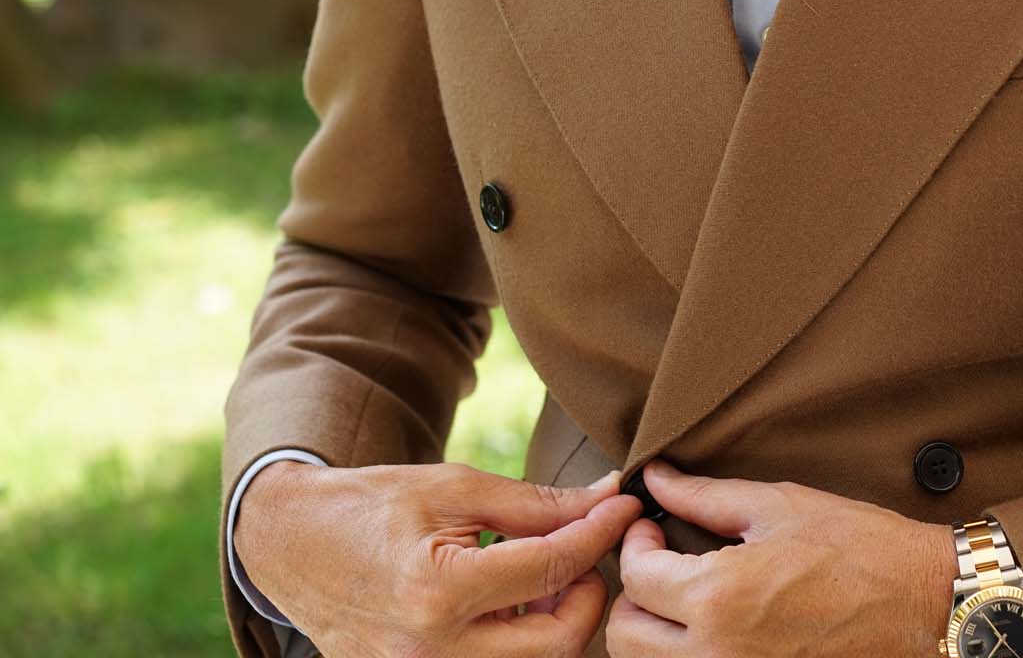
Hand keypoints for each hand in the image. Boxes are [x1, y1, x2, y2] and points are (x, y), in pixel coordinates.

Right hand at [235, 459, 642, 656]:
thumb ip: (535, 503)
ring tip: (546, 570)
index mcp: (436, 590)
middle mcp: (430, 650)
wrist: (290, 544)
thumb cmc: (372, 505)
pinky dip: (521, 638)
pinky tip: (514, 598)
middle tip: (584, 548)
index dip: (600, 532)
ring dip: (558, 619)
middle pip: (557, 641)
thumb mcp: (453, 487)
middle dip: (588, 591)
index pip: (552, 567)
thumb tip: (607, 498)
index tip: (625, 505)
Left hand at [607, 458, 958, 656]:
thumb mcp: (779, 506)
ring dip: (653, 633)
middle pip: (625, 637)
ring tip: (682, 600)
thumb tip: (655, 480)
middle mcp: (717, 652)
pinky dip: (686, 656)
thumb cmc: (861, 549)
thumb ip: (704, 496)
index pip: (635, 576)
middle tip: (660, 566)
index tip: (651, 528)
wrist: (923, 602)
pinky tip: (712, 629)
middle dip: (634, 595)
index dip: (635, 543)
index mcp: (718, 596)